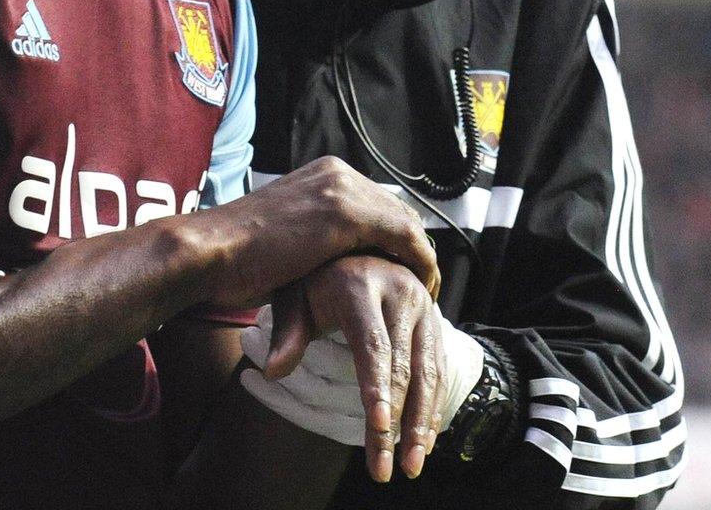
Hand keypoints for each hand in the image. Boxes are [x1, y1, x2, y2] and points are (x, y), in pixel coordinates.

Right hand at [190, 156, 438, 311]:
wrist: (210, 251)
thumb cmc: (237, 255)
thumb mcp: (287, 235)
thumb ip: (317, 237)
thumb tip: (332, 257)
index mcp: (323, 173)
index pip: (379, 203)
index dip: (397, 237)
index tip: (404, 268)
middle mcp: (337, 172)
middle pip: (397, 210)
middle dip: (412, 247)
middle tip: (421, 282)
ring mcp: (341, 189)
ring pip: (405, 223)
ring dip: (420, 257)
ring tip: (425, 290)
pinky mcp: (345, 213)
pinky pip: (403, 237)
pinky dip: (419, 263)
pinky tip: (421, 288)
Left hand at [239, 286, 483, 482]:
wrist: (357, 245)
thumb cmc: (316, 277)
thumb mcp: (294, 294)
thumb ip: (287, 332)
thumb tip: (272, 371)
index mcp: (360, 284)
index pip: (372, 344)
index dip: (377, 387)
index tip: (379, 426)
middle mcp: (399, 291)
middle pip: (405, 366)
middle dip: (399, 421)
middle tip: (390, 466)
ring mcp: (423, 305)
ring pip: (429, 371)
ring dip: (422, 422)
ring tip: (411, 464)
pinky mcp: (435, 319)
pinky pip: (439, 369)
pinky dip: (432, 407)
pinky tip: (422, 441)